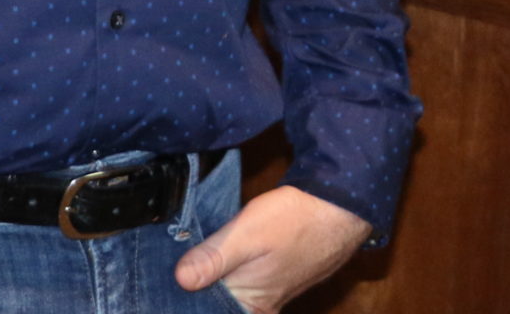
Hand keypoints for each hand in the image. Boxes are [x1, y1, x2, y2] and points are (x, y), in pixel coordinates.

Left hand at [174, 184, 371, 311]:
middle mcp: (260, 308)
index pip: (205, 310)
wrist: (342, 205)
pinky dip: (232, 265)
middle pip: (216, 300)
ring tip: (198, 250)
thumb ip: (213, 258)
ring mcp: (271, 292)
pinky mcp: (277, 276)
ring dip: (214, 271)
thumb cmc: (298, 220)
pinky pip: (245, 277)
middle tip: (182, 256)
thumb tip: (181, 279)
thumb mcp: (247, 234)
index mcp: (251, 307)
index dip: (186, 295)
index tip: (167, 278)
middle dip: (199, 282)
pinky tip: (223, 247)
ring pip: (230, 287)